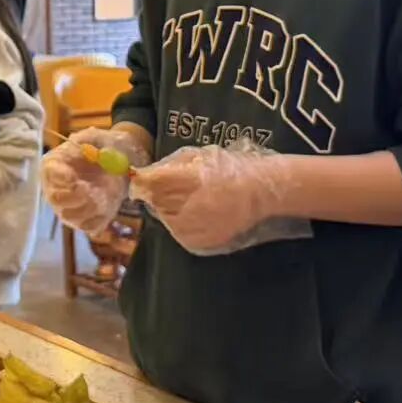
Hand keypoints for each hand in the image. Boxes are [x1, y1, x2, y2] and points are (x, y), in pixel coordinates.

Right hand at [41, 128, 144, 233]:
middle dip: (76, 197)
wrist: (121, 163)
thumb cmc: (105, 147)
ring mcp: (69, 206)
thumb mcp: (100, 137)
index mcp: (56, 164)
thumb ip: (94, 142)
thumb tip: (95, 153)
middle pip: (56, 199)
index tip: (75, 177)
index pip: (49, 172)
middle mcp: (56, 187)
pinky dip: (101, 218)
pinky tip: (107, 204)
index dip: (61, 177)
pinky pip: (89, 227)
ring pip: (71, 217)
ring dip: (90, 208)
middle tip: (92, 190)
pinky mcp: (85, 219)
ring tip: (104, 195)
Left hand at [130, 146, 287, 254]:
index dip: (141, 181)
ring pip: (165, 218)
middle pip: (154, 202)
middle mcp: (186, 209)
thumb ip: (168, 166)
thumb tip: (142, 174)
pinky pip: (179, 232)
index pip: (147, 184)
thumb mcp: (197, 157)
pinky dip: (183, 224)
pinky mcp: (197, 245)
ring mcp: (191, 231)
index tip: (139, 178)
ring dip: (170, 209)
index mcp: (185, 182)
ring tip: (194, 201)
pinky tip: (201, 214)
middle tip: (178, 188)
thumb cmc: (229, 169)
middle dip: (158, 195)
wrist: (261, 194)